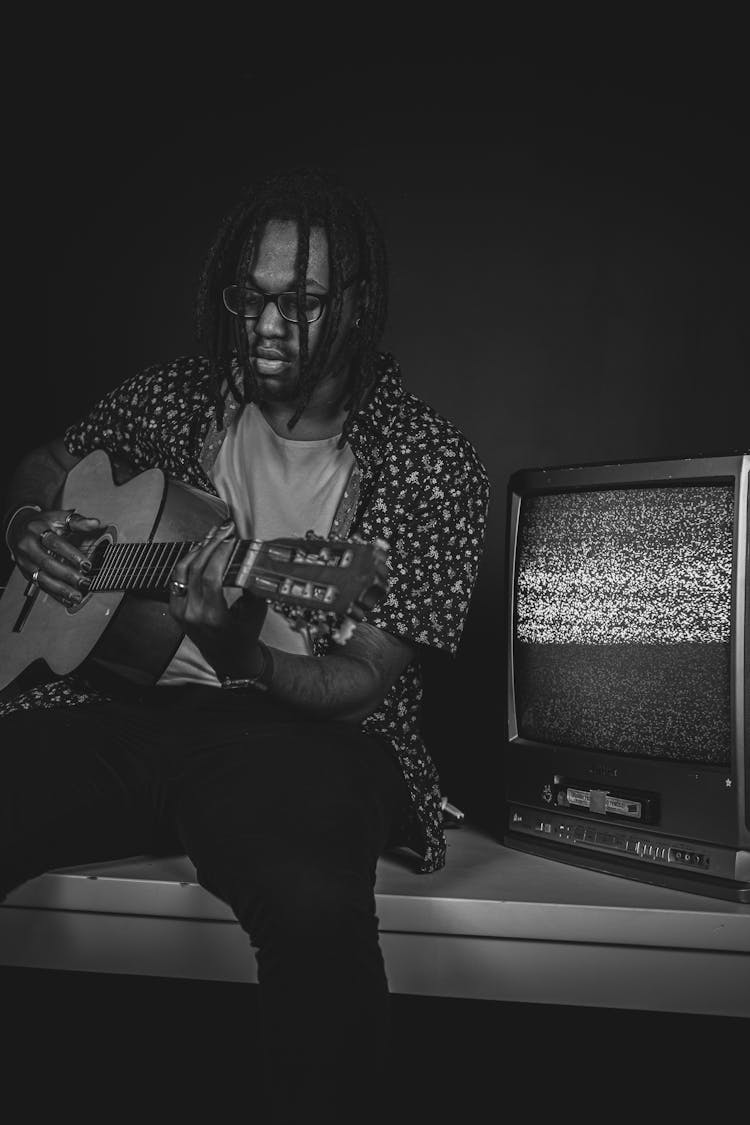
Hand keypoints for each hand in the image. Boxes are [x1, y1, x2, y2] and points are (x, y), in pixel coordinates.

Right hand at [9, 508, 101, 605]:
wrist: (17, 528)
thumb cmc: (42, 523)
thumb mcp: (58, 517)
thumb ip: (77, 521)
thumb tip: (95, 523)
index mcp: (37, 529)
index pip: (55, 543)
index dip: (71, 554)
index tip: (86, 564)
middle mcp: (27, 546)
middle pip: (47, 562)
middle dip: (67, 575)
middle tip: (84, 582)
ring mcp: (25, 561)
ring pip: (41, 578)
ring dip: (60, 589)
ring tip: (76, 596)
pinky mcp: (26, 572)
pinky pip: (40, 586)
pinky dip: (55, 595)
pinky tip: (67, 600)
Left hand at [167, 519, 267, 676]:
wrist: (229, 658)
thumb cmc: (244, 636)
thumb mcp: (256, 611)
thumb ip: (252, 585)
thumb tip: (251, 556)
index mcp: (213, 617)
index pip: (211, 576)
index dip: (221, 553)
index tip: (233, 540)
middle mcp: (193, 614)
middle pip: (196, 568)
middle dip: (212, 544)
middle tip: (225, 530)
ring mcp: (180, 611)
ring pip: (182, 570)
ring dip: (198, 548)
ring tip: (212, 535)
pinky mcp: (175, 608)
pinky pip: (177, 578)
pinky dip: (188, 561)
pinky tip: (200, 549)